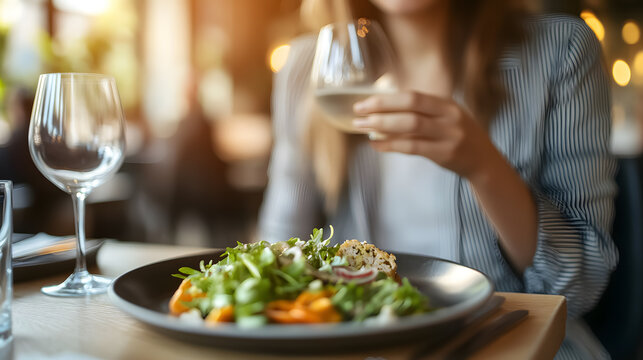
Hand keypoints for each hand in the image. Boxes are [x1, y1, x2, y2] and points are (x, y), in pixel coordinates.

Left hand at [352, 90, 500, 180]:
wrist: (483, 161)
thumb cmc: (457, 135)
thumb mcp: (445, 116)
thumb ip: (421, 111)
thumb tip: (383, 109)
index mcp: (446, 104)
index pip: (413, 96)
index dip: (386, 99)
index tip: (364, 102)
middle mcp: (449, 117)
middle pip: (410, 108)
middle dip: (381, 109)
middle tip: (357, 113)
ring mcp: (448, 135)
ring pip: (410, 127)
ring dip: (383, 127)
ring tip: (362, 127)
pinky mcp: (444, 154)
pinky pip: (413, 147)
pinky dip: (391, 145)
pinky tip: (376, 145)